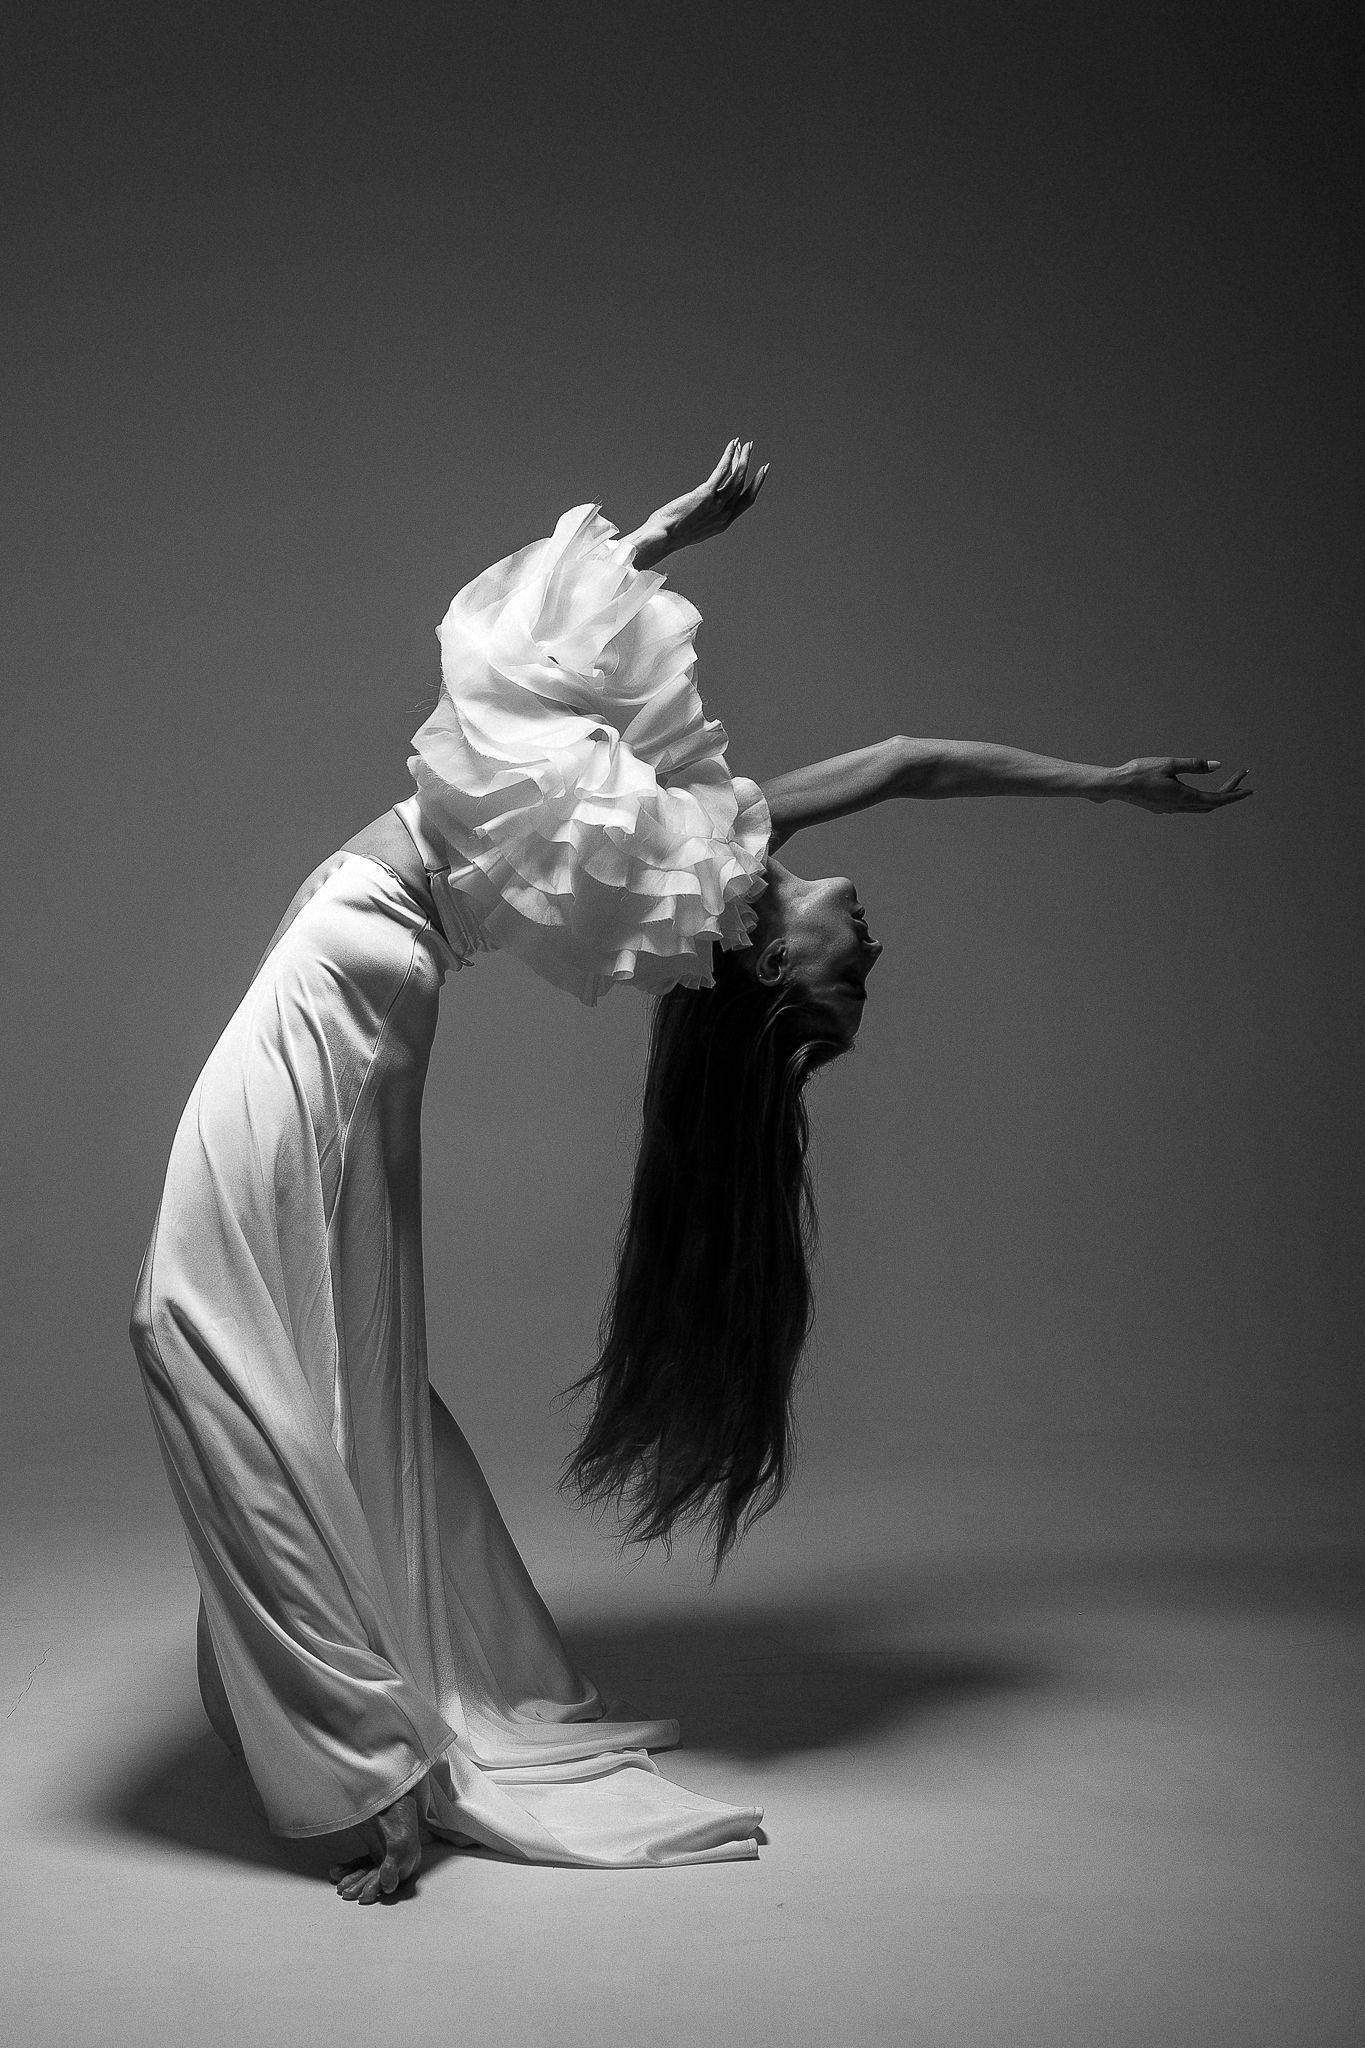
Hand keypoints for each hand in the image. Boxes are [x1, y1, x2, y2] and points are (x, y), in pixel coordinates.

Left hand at [628, 439, 768, 568]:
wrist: (662, 538)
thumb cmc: (671, 533)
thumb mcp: (694, 528)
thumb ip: (704, 517)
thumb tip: (702, 508)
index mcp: (724, 523)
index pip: (747, 500)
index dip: (757, 484)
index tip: (761, 471)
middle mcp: (724, 514)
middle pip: (743, 484)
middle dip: (748, 464)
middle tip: (750, 447)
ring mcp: (717, 504)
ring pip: (737, 476)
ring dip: (741, 457)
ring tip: (743, 443)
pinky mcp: (706, 494)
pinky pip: (722, 471)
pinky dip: (729, 456)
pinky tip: (732, 445)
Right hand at [1109, 757, 1252, 813]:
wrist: (1116, 785)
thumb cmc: (1140, 771)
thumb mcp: (1169, 764)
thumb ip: (1195, 765)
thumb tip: (1218, 766)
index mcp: (1184, 797)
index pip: (1217, 799)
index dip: (1235, 795)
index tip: (1249, 790)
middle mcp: (1179, 807)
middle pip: (1212, 804)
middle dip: (1229, 793)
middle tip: (1241, 780)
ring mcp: (1171, 810)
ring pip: (1201, 808)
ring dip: (1216, 798)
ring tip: (1227, 787)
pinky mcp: (1163, 808)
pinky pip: (1189, 807)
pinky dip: (1202, 799)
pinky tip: (1200, 792)